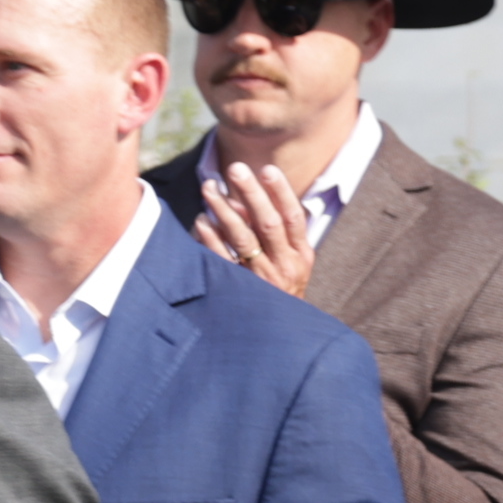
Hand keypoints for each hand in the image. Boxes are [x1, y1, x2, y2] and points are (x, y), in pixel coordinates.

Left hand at [188, 159, 317, 298]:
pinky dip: (211, 238)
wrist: (280, 333)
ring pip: (243, 239)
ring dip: (225, 210)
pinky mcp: (242, 291)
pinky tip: (201, 220)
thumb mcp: (288, 260)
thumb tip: (243, 201)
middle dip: (252, 193)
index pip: (294, 217)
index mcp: (302, 255)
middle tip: (235, 168)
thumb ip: (271, 231)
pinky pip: (223, 260)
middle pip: (268, 223)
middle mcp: (286, 266)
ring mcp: (264, 280)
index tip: (267, 169)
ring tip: (209, 188)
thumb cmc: (281, 288)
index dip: (281, 192)